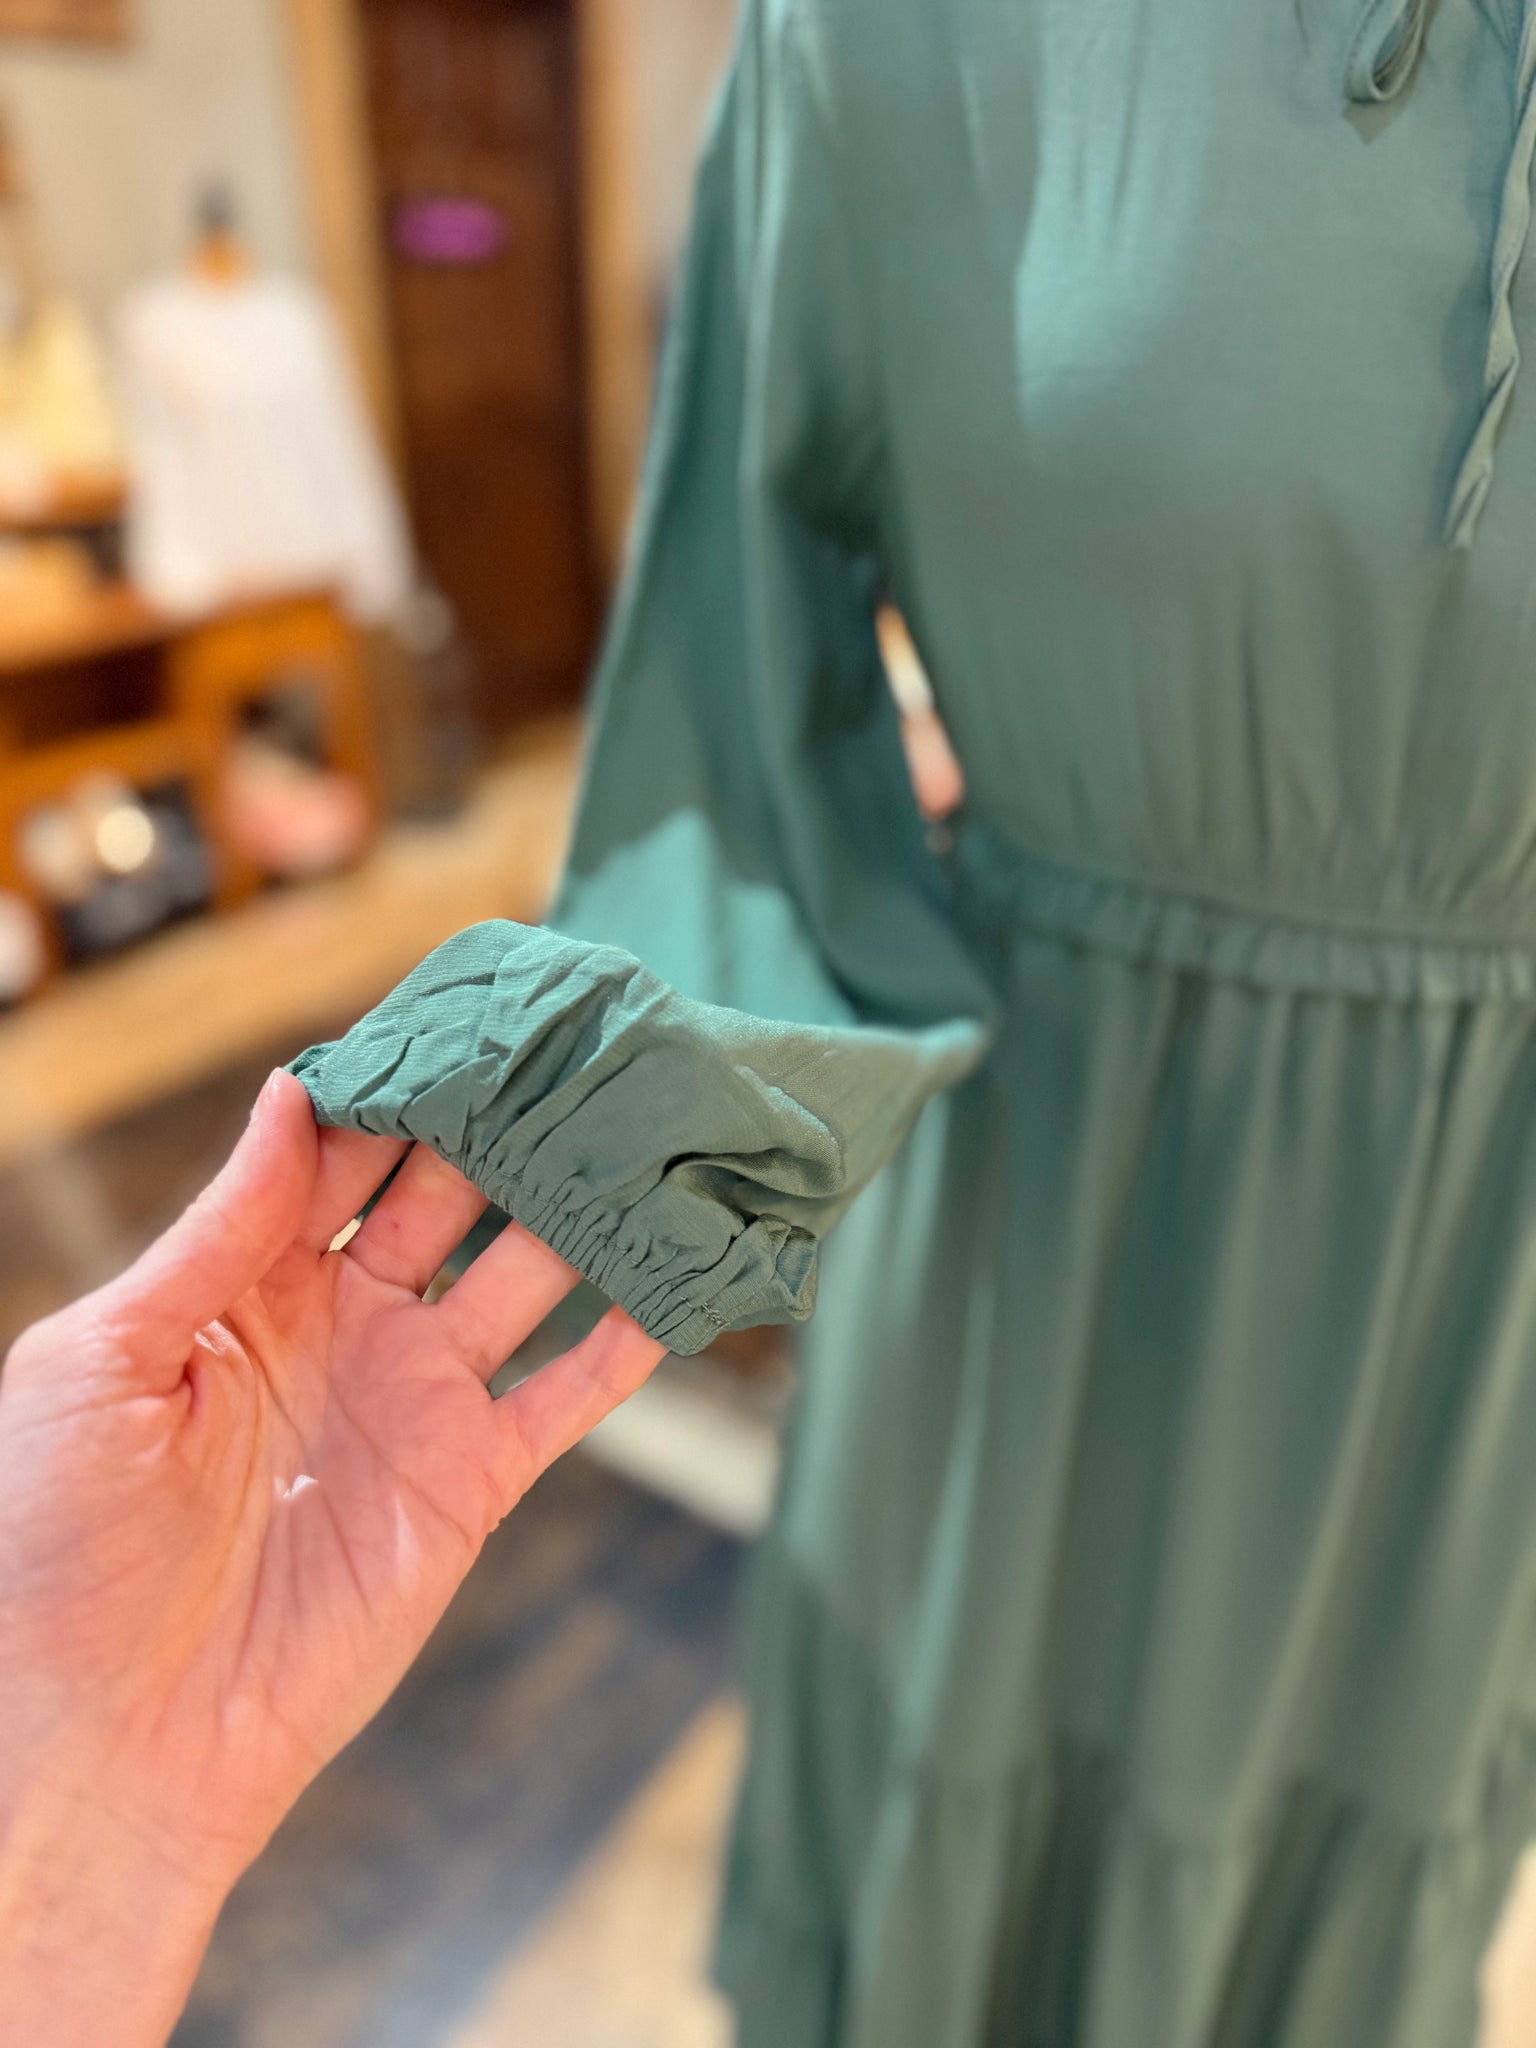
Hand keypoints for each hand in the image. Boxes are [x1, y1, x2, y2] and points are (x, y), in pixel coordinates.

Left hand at [0, 1069, 664, 2045]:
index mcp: (248, 1279)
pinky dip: (626, 1340)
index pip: (345, 1150)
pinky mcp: (471, 1480)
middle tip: (585, 1046)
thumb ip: (217, 1227)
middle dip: (511, 1124)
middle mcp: (346, 1321)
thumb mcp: (109, 1358)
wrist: (110, 1741)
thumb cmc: (58, 1544)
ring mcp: (414, 1397)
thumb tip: (293, 1089)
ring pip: (522, 1274)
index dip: (403, 1084)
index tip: (469, 1013)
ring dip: (585, 1208)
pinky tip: (679, 1279)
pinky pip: (566, 1394)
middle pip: (450, 1195)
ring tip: (652, 1130)